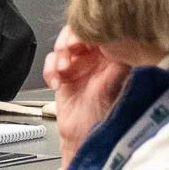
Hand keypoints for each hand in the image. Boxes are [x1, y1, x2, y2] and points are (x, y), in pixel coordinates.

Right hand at [45, 26, 129, 159]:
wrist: (82, 139)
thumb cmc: (102, 119)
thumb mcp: (114, 87)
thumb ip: (117, 64)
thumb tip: (119, 42)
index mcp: (114, 58)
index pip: (102, 32)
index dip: (89, 31)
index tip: (82, 39)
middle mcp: (97, 59)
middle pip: (79, 33)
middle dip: (69, 40)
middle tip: (68, 49)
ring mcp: (80, 66)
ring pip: (63, 44)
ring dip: (58, 54)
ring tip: (62, 68)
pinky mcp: (64, 75)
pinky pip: (51, 61)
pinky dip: (49, 70)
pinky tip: (56, 83)